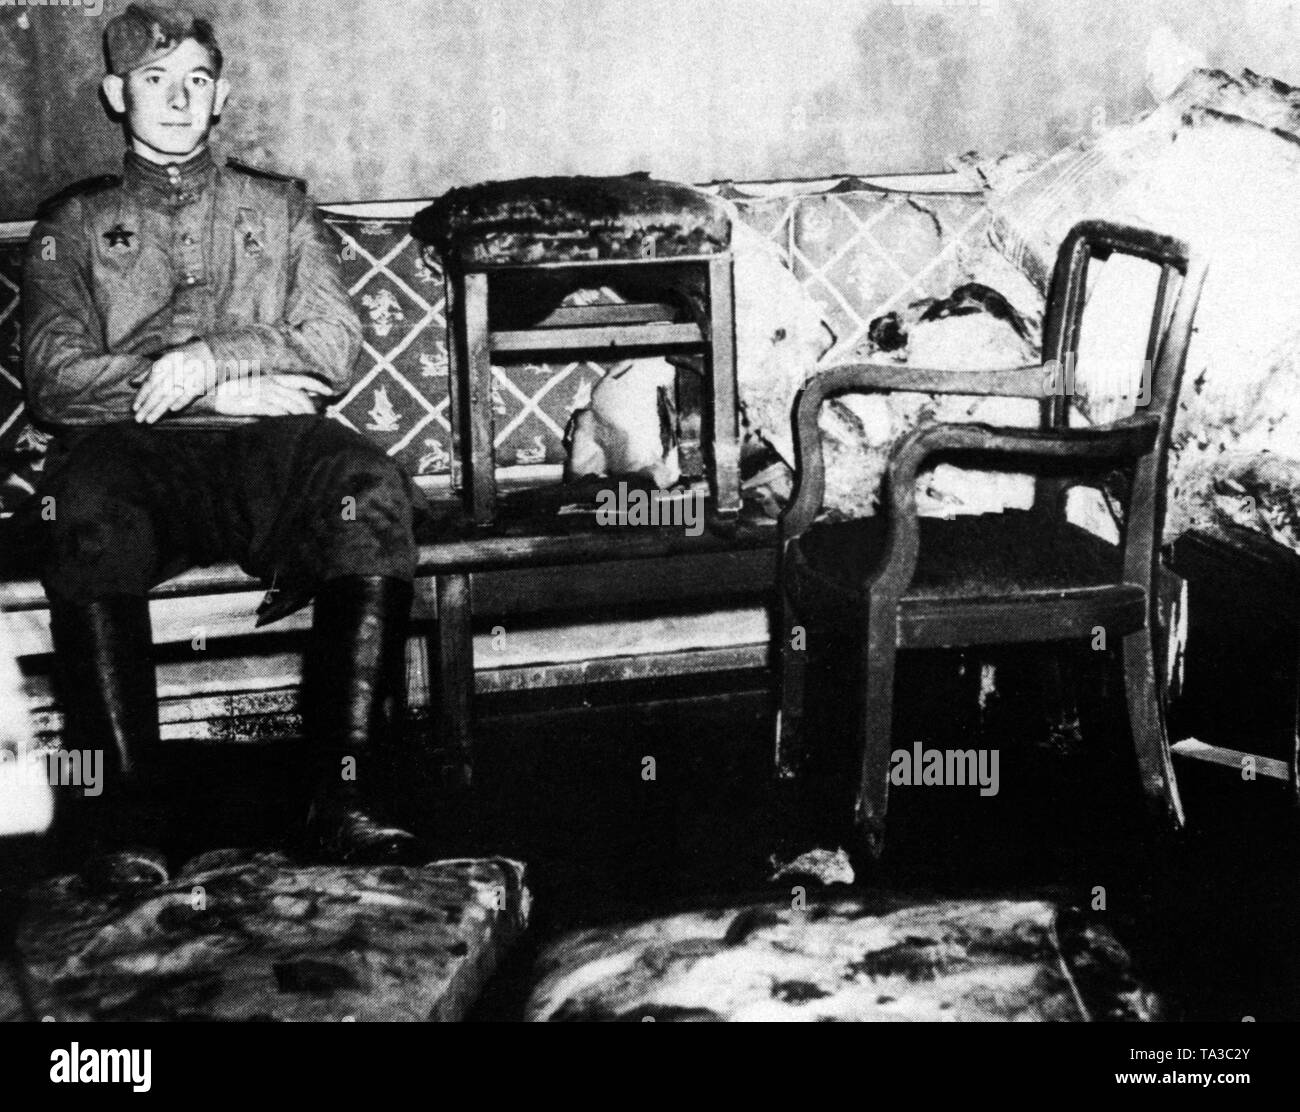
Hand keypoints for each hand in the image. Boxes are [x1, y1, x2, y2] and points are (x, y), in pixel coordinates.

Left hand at [130, 341, 217, 423]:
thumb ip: (150, 372)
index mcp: (167, 362)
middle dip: (147, 405)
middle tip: (138, 418)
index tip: (134, 407)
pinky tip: (172, 410)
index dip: (142, 395)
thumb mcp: (166, 359)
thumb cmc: (186, 358)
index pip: (151, 381)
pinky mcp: (201, 383)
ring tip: (150, 419)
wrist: (213, 353)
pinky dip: (181, 401)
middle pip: (159, 390)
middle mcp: (176, 368)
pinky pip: (190, 393)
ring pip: (171, 395)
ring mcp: (189, 376)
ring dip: (160, 408)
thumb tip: (132, 382)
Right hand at [210, 373, 331, 416]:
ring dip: (302, 416)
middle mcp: (272, 383)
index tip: (330, 391)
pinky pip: (278, 412)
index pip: (300, 379)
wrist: (215, 393)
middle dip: (311, 408)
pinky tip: (292, 424)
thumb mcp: (258, 387)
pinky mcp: (257, 404)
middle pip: (300, 396)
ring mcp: (265, 393)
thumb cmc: (236, 392)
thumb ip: (275, 392)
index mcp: (273, 377)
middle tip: (318, 418)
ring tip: (308, 424)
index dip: (316, 385)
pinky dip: (287, 418)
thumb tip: (293, 400)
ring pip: (292, 405)